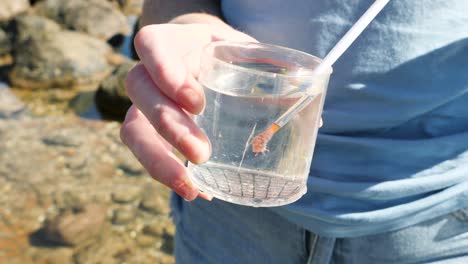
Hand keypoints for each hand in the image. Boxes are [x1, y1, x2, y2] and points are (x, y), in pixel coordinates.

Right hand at [121, 24, 255, 200]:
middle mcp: (151, 70)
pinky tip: (198, 190)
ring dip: (158, 161)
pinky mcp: (150, 129)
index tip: (197, 102)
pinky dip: (170, 173)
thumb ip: (272, 72)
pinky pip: (148, 152)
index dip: (166, 72)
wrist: (201, 53)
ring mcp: (146, 101)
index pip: (151, 45)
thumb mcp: (246, 50)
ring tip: (192, 188)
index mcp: (173, 42)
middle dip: (168, 126)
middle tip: (202, 153)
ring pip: (132, 129)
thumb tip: (314, 121)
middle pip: (138, 90)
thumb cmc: (225, 53)